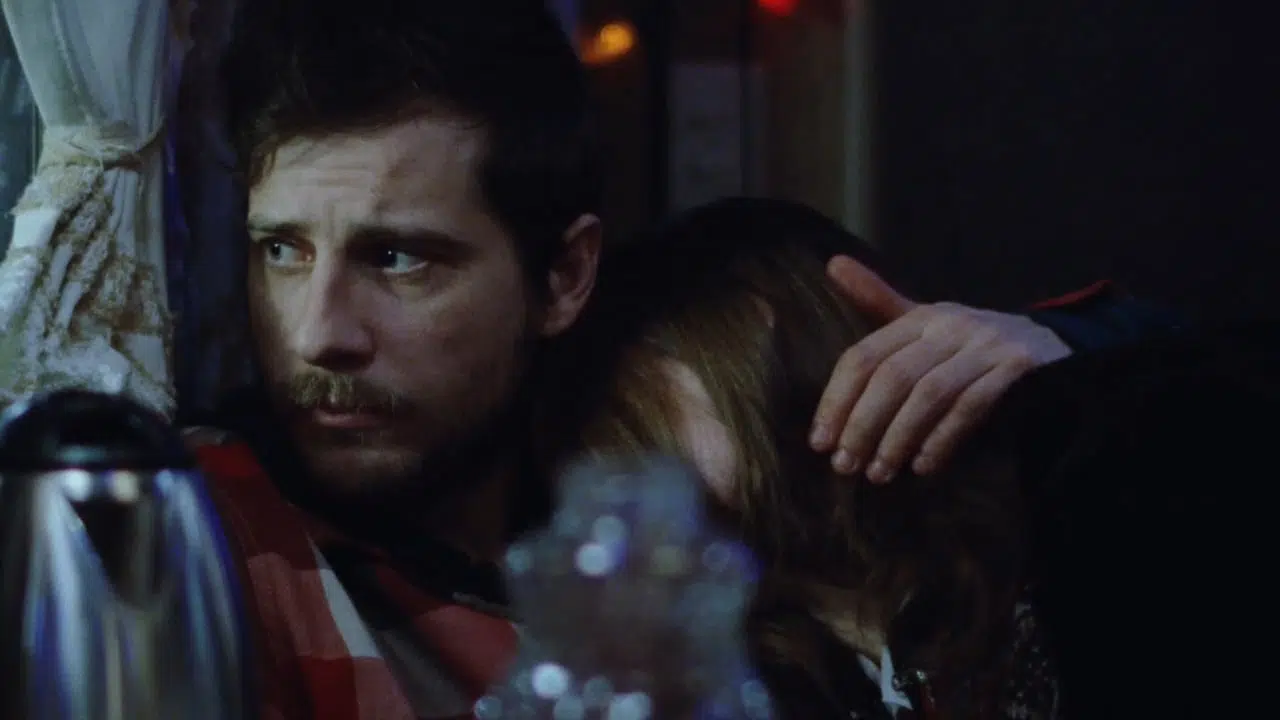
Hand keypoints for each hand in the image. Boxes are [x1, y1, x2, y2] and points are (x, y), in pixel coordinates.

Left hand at [809, 256, 1071, 482]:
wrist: (1057, 350)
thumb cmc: (974, 346)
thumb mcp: (928, 323)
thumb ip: (880, 302)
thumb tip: (833, 264)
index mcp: (922, 317)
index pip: (863, 356)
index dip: (836, 400)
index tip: (819, 441)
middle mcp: (952, 325)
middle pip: (892, 376)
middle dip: (862, 425)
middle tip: (845, 465)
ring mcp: (988, 345)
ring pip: (929, 394)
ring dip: (898, 438)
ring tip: (879, 474)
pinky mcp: (1020, 368)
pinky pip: (971, 407)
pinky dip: (943, 439)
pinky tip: (923, 466)